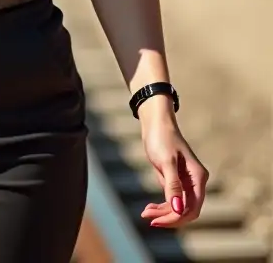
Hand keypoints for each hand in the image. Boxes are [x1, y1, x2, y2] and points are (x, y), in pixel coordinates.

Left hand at [139, 105, 207, 226]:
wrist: (155, 121)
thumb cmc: (162, 138)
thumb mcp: (166, 162)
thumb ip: (173, 186)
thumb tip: (179, 210)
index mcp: (198, 178)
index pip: (192, 208)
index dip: (176, 218)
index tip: (157, 221)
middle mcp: (196, 182)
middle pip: (186, 210)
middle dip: (168, 216)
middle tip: (148, 217)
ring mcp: (187, 181)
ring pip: (179, 206)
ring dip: (164, 212)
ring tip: (145, 212)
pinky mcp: (176, 179)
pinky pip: (173, 198)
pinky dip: (163, 205)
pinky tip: (150, 207)